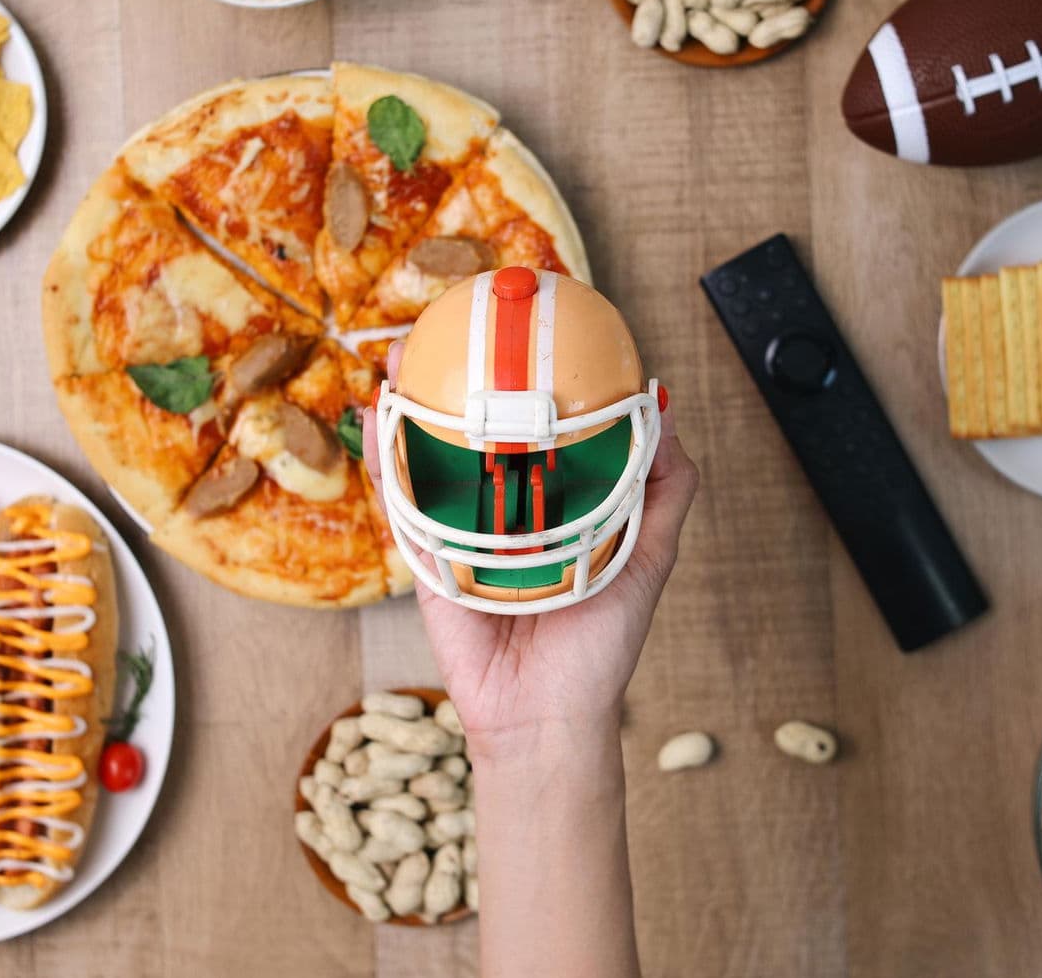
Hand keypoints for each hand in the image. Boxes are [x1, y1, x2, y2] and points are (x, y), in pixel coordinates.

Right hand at [362, 342, 698, 759]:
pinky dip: (385, 457)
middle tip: (457, 323)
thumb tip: (665, 409)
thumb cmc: (601, 648)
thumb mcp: (648, 558)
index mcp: (556, 503)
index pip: (542, 427)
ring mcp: (461, 531)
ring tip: (404, 355)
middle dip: (460, 375)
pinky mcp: (427, 559)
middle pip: (477, 429)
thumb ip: (663, 492)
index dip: (532, 376)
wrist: (546, 718)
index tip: (532, 325)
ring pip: (431, 455)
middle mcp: (505, 509)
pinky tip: (376, 417)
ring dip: (412, 404)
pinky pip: (402, 502)